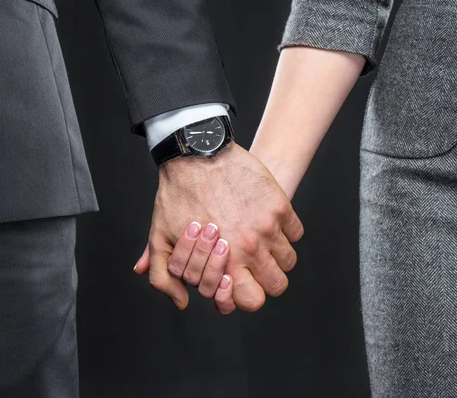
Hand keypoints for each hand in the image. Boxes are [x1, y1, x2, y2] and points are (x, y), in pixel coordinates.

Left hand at [147, 142, 303, 311]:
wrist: (196, 154)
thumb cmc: (176, 196)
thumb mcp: (159, 238)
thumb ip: (164, 276)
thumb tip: (181, 302)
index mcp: (224, 260)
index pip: (251, 301)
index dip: (247, 297)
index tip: (241, 282)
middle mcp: (250, 246)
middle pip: (277, 285)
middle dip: (266, 280)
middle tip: (254, 265)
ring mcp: (268, 225)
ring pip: (289, 260)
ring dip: (277, 256)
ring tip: (260, 242)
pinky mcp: (279, 204)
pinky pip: (296, 232)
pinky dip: (286, 231)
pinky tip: (268, 222)